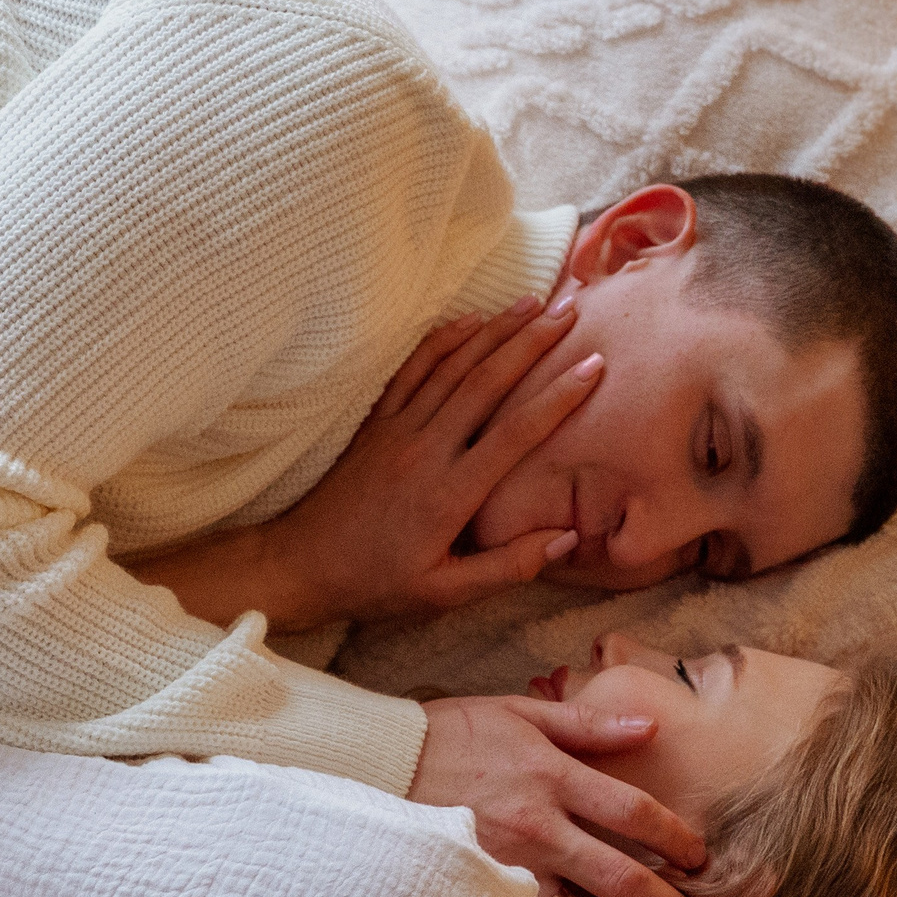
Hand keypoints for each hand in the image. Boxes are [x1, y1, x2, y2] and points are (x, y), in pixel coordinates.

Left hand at [127, 297, 599, 632]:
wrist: (302, 565)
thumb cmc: (378, 582)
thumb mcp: (446, 594)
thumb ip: (508, 566)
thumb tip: (568, 538)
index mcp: (450, 493)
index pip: (516, 433)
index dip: (559, 397)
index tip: (594, 366)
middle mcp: (426, 450)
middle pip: (487, 382)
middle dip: (532, 342)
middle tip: (569, 311)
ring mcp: (398, 430)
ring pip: (453, 367)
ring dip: (495, 331)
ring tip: (532, 302)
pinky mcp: (377, 423)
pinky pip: (413, 370)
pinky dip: (443, 341)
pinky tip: (469, 320)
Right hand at [409, 694, 706, 896]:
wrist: (372, 765)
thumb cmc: (448, 735)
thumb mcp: (519, 713)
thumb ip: (588, 724)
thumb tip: (650, 728)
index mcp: (552, 778)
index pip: (633, 813)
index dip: (675, 838)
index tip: (700, 859)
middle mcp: (536, 830)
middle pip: (619, 879)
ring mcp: (504, 871)